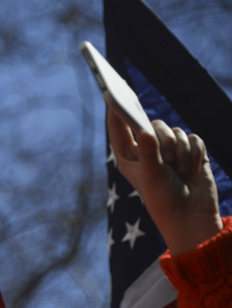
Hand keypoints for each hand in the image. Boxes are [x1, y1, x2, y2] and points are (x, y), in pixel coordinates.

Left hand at [106, 104, 221, 254]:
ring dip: (181, 151)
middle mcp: (146, 149)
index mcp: (128, 156)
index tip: (112, 92)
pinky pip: (194, 138)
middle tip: (166, 158)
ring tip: (179, 170)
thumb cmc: (163, 198)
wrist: (191, 215)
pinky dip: (195, 153)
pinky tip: (193, 169)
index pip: (118, 127)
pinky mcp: (190, 151)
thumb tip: (145, 131)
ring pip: (176, 131)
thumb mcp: (152, 174)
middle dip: (163, 140)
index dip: (116, 109)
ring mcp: (169, 150)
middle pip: (153, 125)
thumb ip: (149, 151)